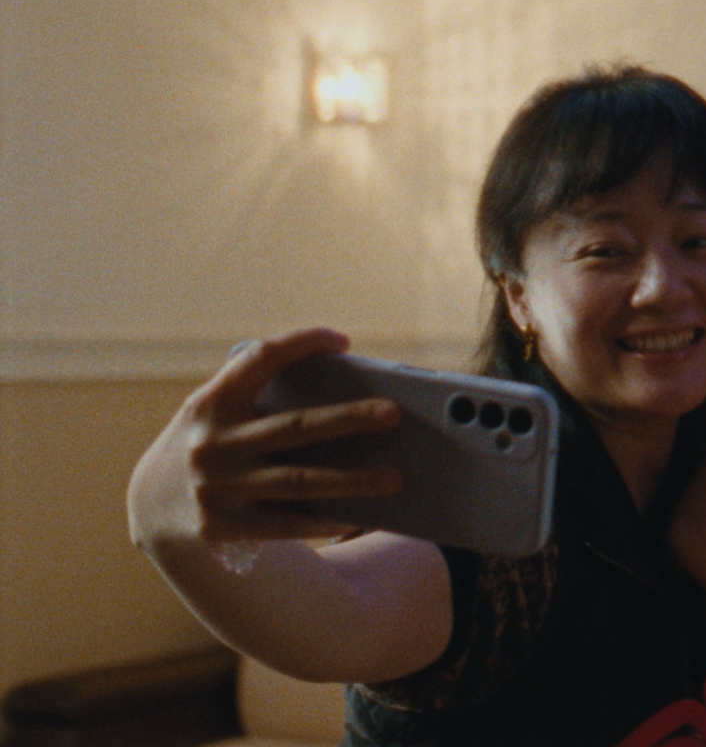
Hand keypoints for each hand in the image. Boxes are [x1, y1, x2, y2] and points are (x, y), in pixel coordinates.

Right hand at [127, 329, 403, 549]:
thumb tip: (349, 392)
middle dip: (348, 419)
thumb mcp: (217, 410)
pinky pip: (286, 523)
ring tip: (394, 478)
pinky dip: (324, 519)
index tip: (343, 341)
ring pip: (299, 481)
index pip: (260, 359)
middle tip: (393, 413)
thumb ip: (260, 395)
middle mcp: (213, 443)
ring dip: (351, 481)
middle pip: (296, 427)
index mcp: (213, 402)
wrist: (150, 503)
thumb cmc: (212, 440)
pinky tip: (358, 517)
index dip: (302, 344)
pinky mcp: (222, 526)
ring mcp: (218, 487)